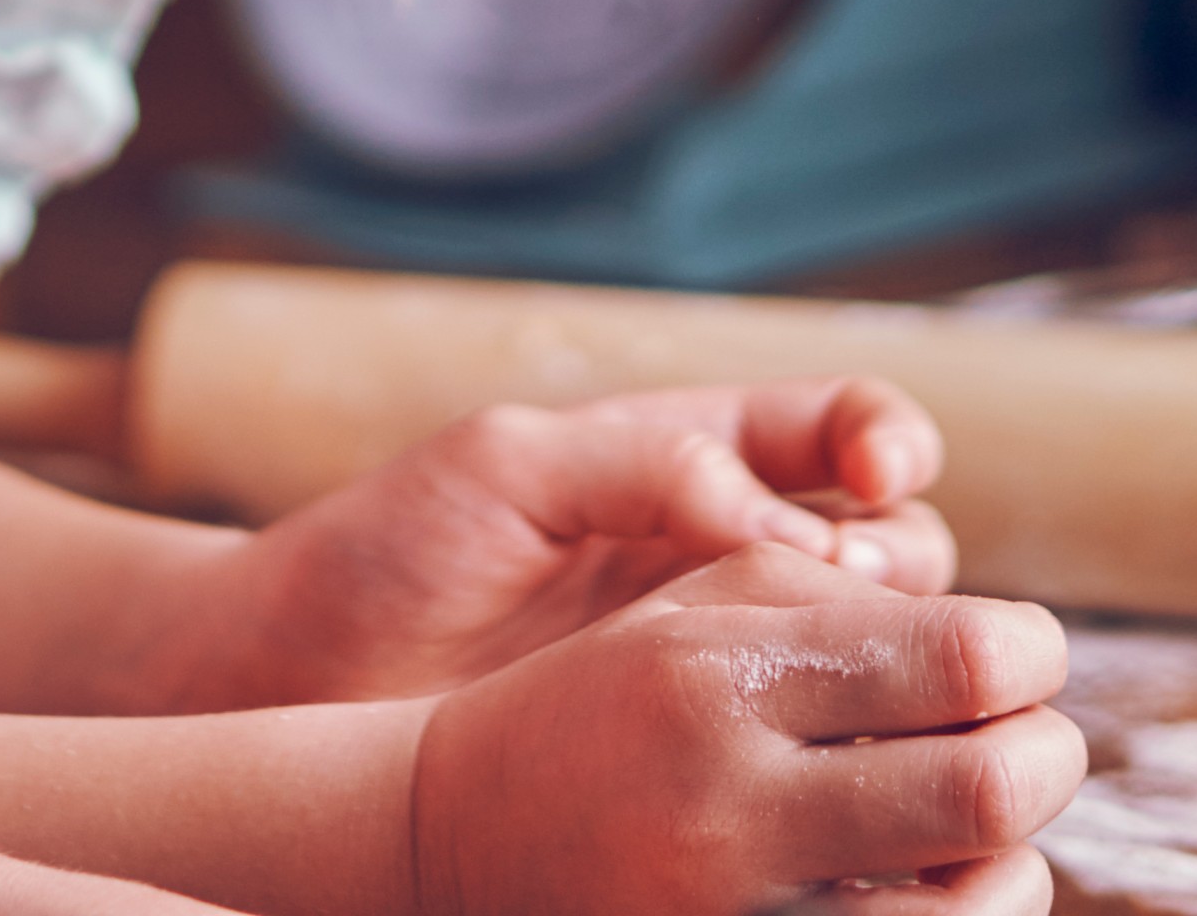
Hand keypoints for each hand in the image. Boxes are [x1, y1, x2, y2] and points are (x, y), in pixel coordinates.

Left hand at [149, 380, 962, 709]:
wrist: (296, 684)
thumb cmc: (385, 553)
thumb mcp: (503, 468)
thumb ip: (640, 464)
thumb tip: (768, 509)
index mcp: (692, 460)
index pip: (840, 429)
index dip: (883, 438)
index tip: (877, 467)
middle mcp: (723, 557)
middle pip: (892, 545)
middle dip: (900, 557)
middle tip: (848, 586)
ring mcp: (714, 664)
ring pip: (870, 655)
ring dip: (894, 660)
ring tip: (852, 678)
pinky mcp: (696, 761)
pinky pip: (809, 755)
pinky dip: (851, 756)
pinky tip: (837, 767)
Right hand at [400, 543, 1082, 915]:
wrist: (449, 838)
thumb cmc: (602, 703)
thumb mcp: (693, 607)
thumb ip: (845, 599)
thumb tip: (1009, 647)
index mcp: (725, 672)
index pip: (970, 656)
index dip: (1035, 652)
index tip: (1021, 657)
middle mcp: (732, 799)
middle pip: (995, 788)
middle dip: (1050, 759)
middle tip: (1030, 744)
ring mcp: (732, 914)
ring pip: (974, 914)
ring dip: (1015, 868)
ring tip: (984, 838)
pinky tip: (928, 895)